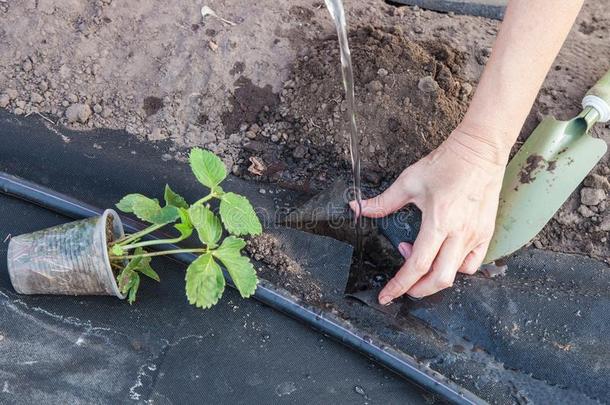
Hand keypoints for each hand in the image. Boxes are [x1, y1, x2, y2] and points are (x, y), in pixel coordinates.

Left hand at [350, 127, 507, 303]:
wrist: (480, 150)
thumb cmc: (447, 163)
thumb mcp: (409, 181)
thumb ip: (382, 201)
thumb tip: (358, 208)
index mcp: (439, 222)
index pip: (416, 265)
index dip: (399, 285)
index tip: (387, 295)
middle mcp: (460, 233)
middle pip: (439, 279)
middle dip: (417, 289)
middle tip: (402, 285)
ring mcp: (476, 235)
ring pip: (457, 274)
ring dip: (435, 277)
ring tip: (419, 259)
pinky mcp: (486, 232)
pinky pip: (473, 262)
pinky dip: (456, 268)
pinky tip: (443, 256)